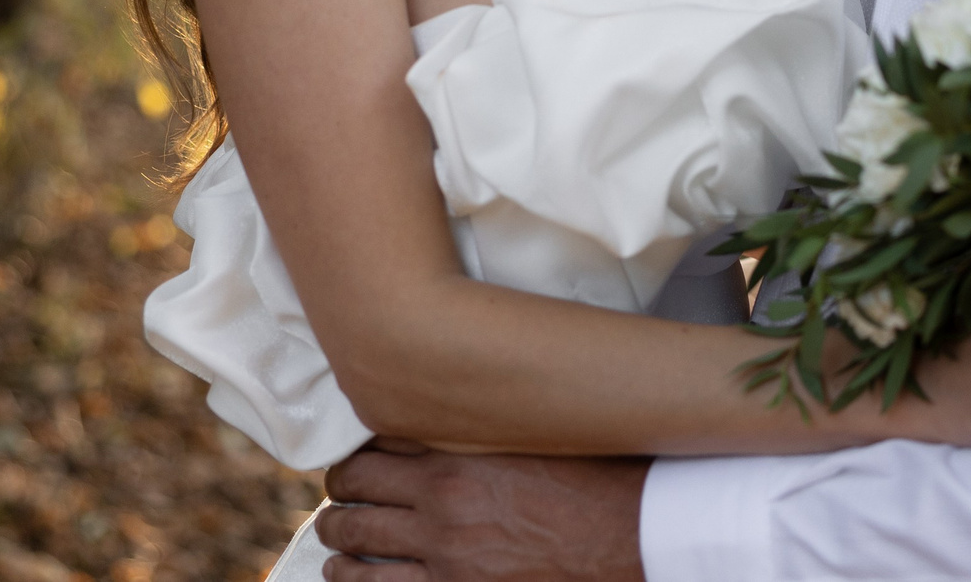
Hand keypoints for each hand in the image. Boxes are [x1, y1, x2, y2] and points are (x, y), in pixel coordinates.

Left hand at [315, 441, 645, 581]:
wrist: (636, 533)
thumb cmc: (603, 479)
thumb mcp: (546, 430)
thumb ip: (498, 422)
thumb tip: (472, 406)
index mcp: (467, 442)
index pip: (385, 431)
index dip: (368, 440)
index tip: (366, 448)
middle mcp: (444, 491)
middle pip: (356, 480)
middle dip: (341, 485)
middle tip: (341, 489)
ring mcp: (443, 546)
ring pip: (353, 534)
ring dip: (336, 531)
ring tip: (334, 531)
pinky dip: (350, 579)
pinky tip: (345, 574)